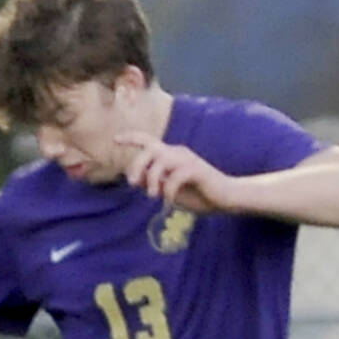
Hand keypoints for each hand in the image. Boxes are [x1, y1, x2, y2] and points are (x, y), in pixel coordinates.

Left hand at [115, 133, 233, 213]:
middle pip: (150, 149)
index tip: (115, 140)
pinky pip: (175, 176)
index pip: (148, 142)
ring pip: (161, 161)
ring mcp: (188, 160)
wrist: (223, 198)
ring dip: (152, 178)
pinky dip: (168, 189)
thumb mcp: (169, 190)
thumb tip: (137, 179)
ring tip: (152, 196)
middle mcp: (177, 153)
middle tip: (133, 183)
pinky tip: (168, 200)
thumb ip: (154, 183)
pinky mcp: (197, 170)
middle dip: (137, 165)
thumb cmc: (197, 194)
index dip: (131, 138)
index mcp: (170, 156)